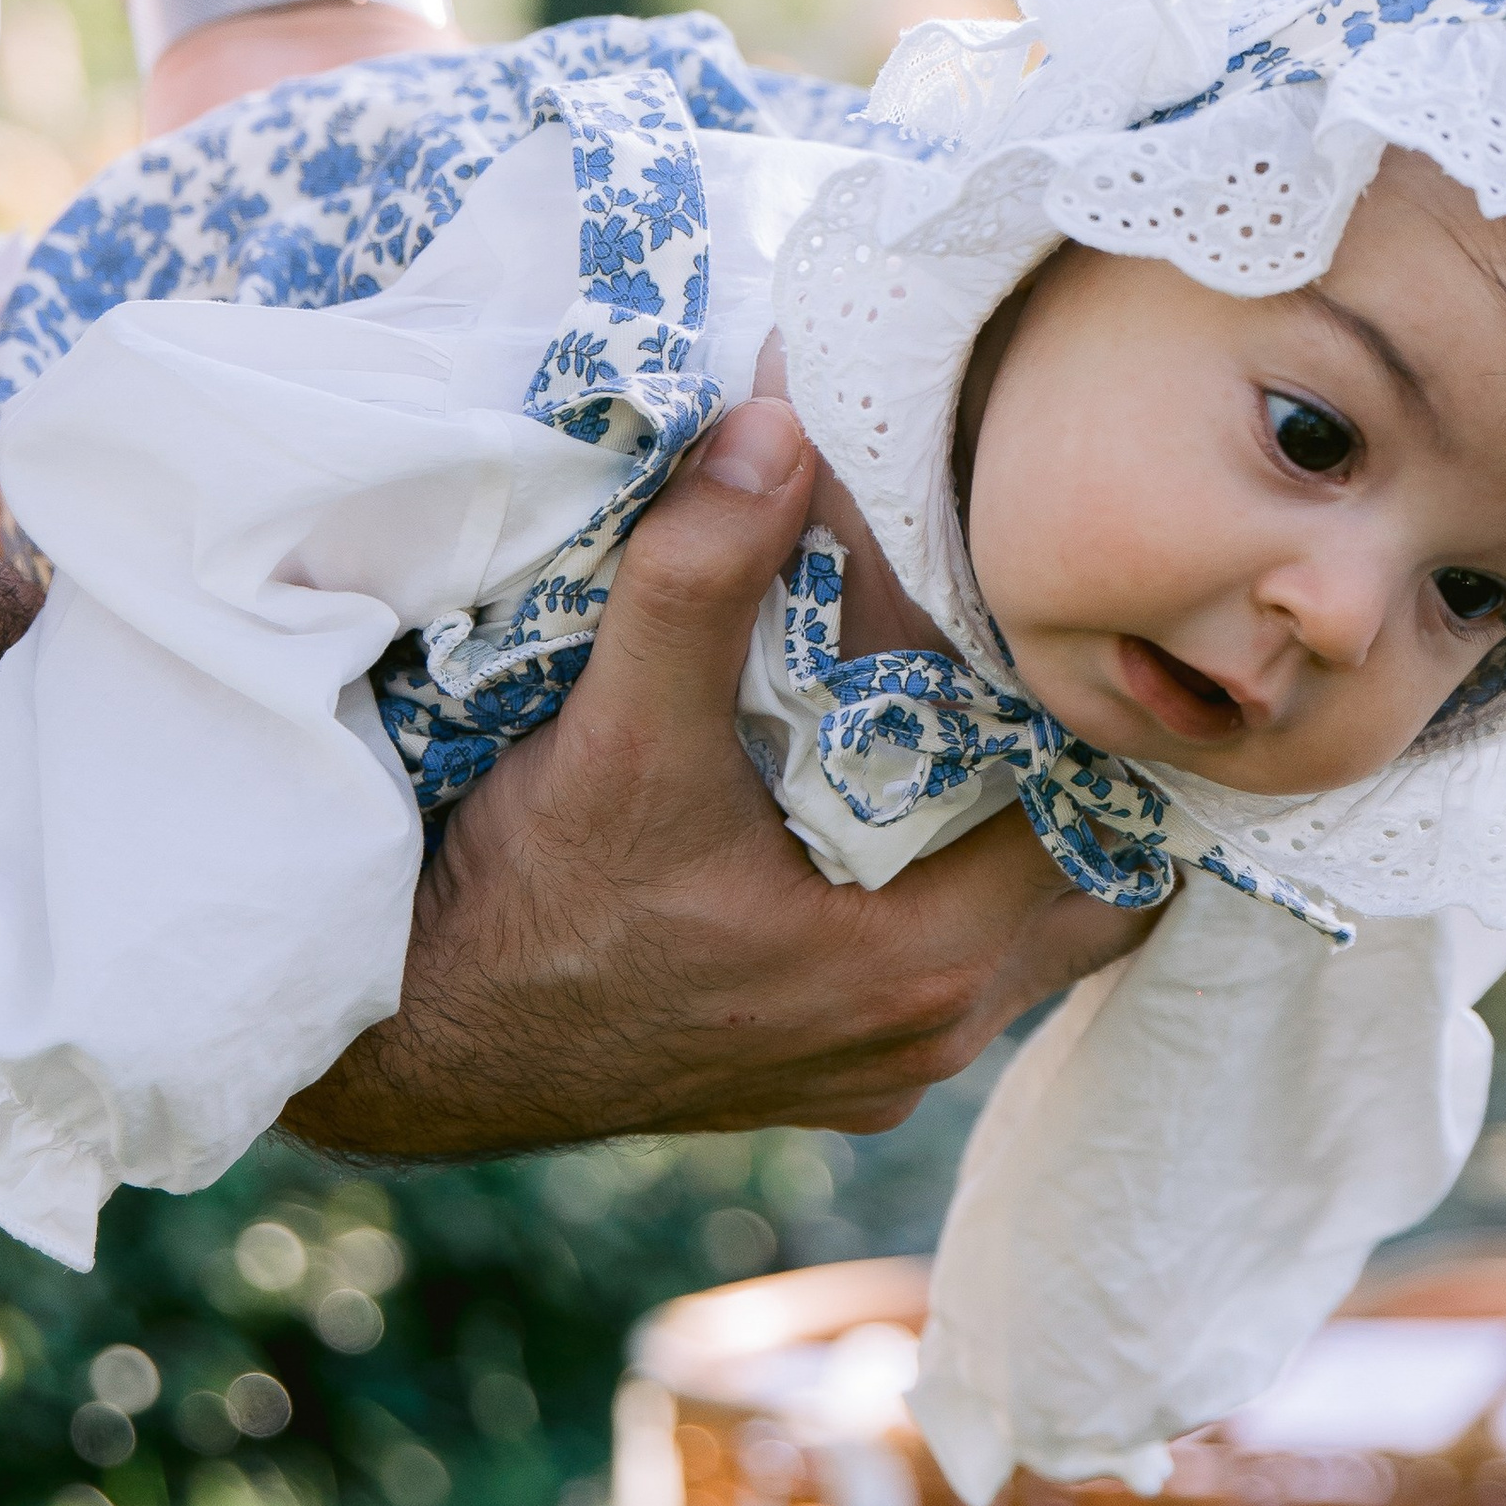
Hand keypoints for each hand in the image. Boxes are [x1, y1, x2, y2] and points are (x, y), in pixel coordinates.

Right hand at [284, 396, 1156, 1156]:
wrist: (416, 1045)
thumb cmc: (527, 907)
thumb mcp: (618, 735)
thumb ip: (701, 581)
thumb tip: (778, 428)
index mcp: (918, 959)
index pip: (1085, 815)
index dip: (1088, 713)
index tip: (1069, 621)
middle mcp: (928, 1034)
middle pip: (1090, 889)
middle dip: (1085, 780)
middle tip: (1058, 665)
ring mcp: (882, 1067)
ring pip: (1032, 944)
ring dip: (1025, 843)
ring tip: (1000, 728)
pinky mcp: (833, 1077)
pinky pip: (959, 983)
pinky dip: (965, 901)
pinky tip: (916, 820)